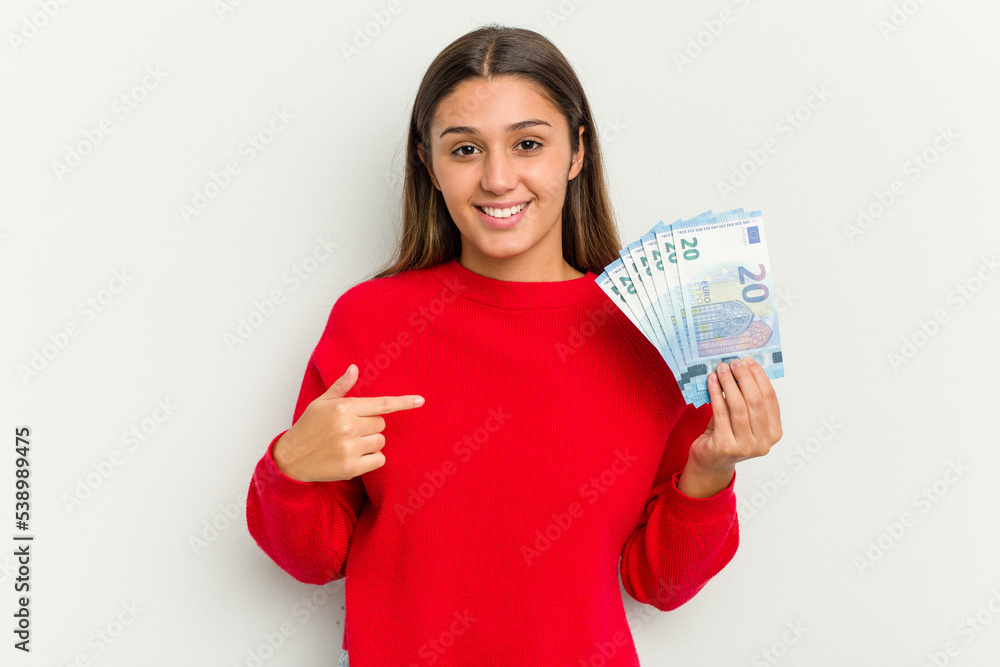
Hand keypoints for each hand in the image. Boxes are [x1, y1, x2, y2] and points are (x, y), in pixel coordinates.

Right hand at [272, 364, 424, 482]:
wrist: (291, 458)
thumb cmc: (308, 427)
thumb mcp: (321, 403)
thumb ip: (341, 387)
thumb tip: (354, 368)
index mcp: (343, 408)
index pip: (381, 404)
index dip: (403, 402)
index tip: (421, 401)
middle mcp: (348, 426)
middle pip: (381, 424)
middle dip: (370, 426)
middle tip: (349, 431)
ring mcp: (350, 447)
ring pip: (380, 441)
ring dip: (370, 443)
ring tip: (348, 444)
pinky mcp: (351, 467)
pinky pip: (379, 460)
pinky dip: (371, 459)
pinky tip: (353, 457)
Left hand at [679, 356, 782, 497]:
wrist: (710, 462)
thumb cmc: (728, 434)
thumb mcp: (743, 418)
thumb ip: (747, 399)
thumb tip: (742, 367)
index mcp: (774, 432)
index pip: (770, 398)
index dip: (759, 376)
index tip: (748, 361)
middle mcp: (764, 442)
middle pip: (755, 401)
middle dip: (744, 377)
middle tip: (733, 362)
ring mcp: (745, 446)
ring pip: (738, 406)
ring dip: (729, 383)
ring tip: (721, 368)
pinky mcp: (725, 446)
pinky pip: (720, 412)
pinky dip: (716, 393)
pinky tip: (712, 381)